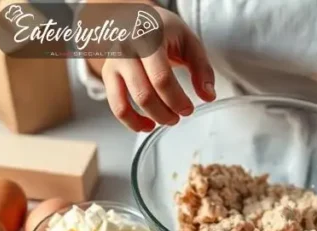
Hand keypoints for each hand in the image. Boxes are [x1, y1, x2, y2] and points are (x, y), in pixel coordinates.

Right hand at [88, 8, 214, 131]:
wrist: (139, 18)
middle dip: (166, 112)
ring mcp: (113, 63)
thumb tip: (208, 96)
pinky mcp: (108, 74)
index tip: (189, 109)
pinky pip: (115, 105)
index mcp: (147, 39)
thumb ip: (202, 69)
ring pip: (124, 103)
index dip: (177, 100)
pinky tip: (147, 126)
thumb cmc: (166, 31)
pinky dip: (130, 121)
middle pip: (143, 94)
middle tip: (181, 115)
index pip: (161, 78)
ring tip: (168, 120)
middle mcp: (125, 51)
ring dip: (149, 119)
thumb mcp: (190, 42)